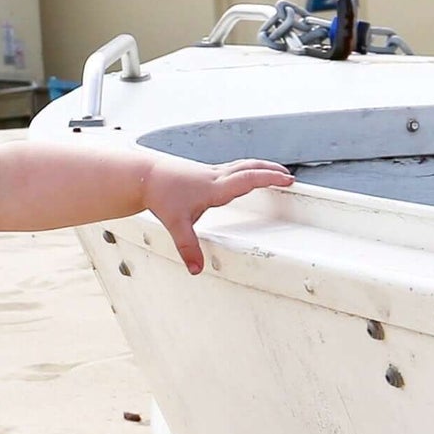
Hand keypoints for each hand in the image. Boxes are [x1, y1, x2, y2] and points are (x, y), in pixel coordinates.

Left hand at [143, 154, 292, 273]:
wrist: (145, 176)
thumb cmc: (161, 194)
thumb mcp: (175, 224)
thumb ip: (188, 247)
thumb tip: (196, 268)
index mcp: (213, 188)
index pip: (247, 179)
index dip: (269, 179)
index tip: (287, 180)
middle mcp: (215, 177)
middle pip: (250, 168)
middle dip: (271, 172)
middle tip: (289, 177)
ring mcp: (211, 173)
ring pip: (243, 165)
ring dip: (261, 168)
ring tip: (275, 173)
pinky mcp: (206, 173)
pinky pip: (234, 168)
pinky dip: (248, 170)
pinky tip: (247, 176)